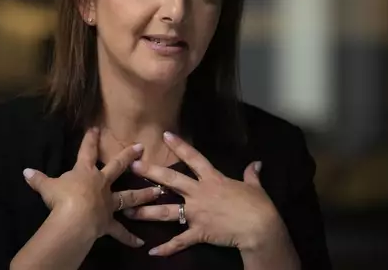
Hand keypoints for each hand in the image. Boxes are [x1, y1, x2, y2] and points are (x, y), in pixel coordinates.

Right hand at [23, 127, 160, 247]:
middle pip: (117, 167)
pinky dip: (129, 237)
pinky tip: (140, 242)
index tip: (96, 128)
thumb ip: (38, 179)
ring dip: (143, 194)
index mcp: (85, 172)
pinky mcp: (108, 221)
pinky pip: (120, 231)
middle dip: (129, 156)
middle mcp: (101, 184)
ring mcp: (108, 202)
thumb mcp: (47, 187)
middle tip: (141, 147)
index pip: (87, 151)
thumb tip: (25, 171)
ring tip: (158, 192)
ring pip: (129, 196)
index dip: (90, 140)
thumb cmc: (62, 198)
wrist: (75, 218)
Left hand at [126, 132, 290, 256]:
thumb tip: (256, 163)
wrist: (259, 228)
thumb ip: (251, 174)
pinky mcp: (199, 232)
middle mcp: (200, 193)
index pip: (194, 158)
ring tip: (128, 210)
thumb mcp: (255, 187)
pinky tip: (152, 251)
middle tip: (132, 166)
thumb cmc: (258, 206)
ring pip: (166, 211)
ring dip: (146, 211)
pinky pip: (179, 241)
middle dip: (150, 173)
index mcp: (213, 179)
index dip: (180, 146)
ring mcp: (197, 213)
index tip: (165, 135)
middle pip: (171, 180)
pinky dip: (166, 248)